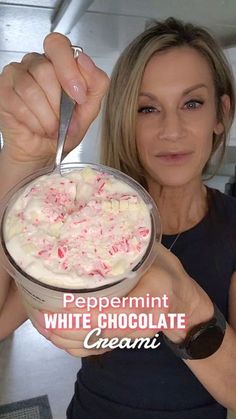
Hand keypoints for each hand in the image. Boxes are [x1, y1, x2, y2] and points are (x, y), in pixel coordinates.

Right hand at [0, 32, 108, 168]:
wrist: (43, 152)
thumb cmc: (63, 130)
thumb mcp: (89, 110)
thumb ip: (96, 84)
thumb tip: (86, 63)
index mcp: (58, 62)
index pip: (58, 45)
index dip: (69, 70)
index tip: (78, 96)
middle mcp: (35, 63)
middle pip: (45, 70)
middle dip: (58, 104)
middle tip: (62, 119)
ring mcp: (16, 75)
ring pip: (30, 88)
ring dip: (46, 116)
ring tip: (51, 127)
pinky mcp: (3, 92)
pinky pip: (18, 103)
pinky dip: (33, 122)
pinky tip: (37, 127)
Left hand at [29, 243, 212, 356]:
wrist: (183, 302)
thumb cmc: (167, 272)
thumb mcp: (155, 253)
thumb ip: (130, 247)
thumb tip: (92, 232)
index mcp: (155, 296)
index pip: (119, 310)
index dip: (88, 312)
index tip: (61, 303)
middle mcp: (144, 322)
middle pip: (102, 332)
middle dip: (68, 326)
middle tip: (41, 312)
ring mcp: (133, 336)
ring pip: (96, 343)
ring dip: (66, 337)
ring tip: (42, 322)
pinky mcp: (124, 341)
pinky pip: (97, 349)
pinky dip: (74, 345)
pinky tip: (56, 335)